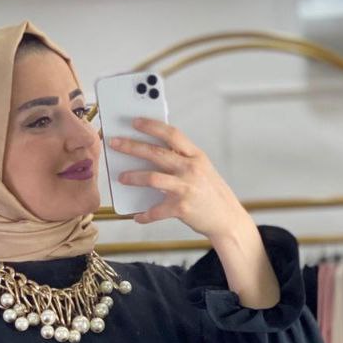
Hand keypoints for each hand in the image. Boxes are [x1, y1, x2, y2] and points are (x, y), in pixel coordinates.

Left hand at [107, 117, 249, 237]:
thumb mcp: (202, 170)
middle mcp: (191, 169)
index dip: (151, 126)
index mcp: (196, 156)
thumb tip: (149, 154)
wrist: (228, 220)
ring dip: (133, 177)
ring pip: (152, 178)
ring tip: (121, 178)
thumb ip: (182, 160)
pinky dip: (145, 215)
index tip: (134, 122)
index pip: (172, 134)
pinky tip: (138, 216)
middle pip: (156, 153)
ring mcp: (187, 188)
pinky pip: (157, 210)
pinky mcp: (182, 208)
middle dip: (131, 146)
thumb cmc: (212, 194)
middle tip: (114, 143)